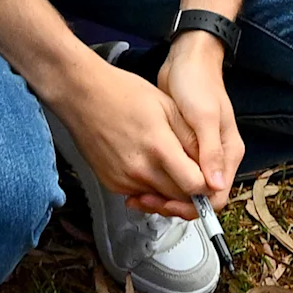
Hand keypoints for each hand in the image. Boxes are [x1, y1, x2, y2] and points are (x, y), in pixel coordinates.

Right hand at [53, 54, 212, 220]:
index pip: (194, 186)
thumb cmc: (123, 93)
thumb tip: (210, 165)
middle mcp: (140, 170)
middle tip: (192, 172)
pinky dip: (150, 186)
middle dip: (191, 190)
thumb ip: (190, 138)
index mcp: (159, 148)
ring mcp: (124, 180)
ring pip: (160, 198)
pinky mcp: (112, 184)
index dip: (207, 185)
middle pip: (178, 198)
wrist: (82, 95)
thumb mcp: (167, 106)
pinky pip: (141, 194)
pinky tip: (148, 164)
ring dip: (170, 189)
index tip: (209, 177)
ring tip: (169, 164)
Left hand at [155, 32, 242, 212]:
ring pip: (184, 189)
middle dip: (174, 204)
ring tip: (138, 195)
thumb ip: (210, 151)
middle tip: (146, 200)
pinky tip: (139, 183)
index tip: (167, 204)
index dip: (192, 206)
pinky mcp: (182, 148)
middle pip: (199, 197)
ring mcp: (198, 154)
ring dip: (163, 196)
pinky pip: (173, 175)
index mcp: (228, 153)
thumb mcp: (203, 116)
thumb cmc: (197, 83)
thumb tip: (214, 185)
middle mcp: (216, 158)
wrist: (186, 59)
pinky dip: (158, 182)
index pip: (216, 195)